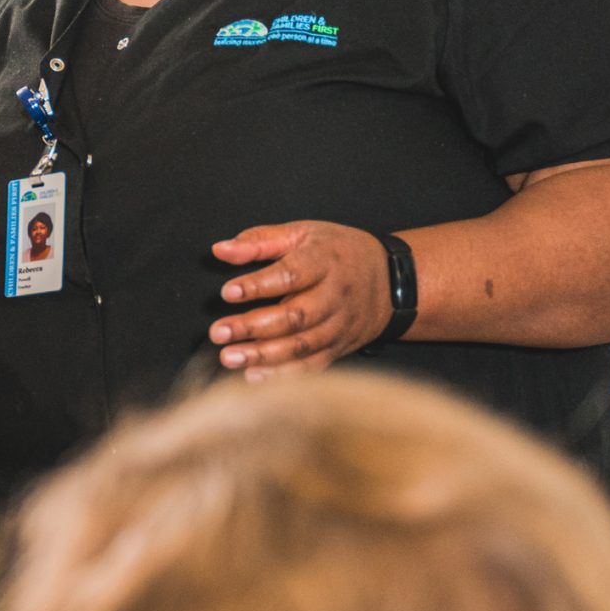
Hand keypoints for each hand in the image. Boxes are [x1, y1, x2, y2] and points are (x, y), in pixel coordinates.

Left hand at [209, 221, 393, 378]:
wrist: (391, 279)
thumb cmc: (336, 251)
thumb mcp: (301, 233)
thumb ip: (259, 241)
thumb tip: (220, 249)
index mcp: (323, 262)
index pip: (290, 275)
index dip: (258, 286)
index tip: (227, 292)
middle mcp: (334, 297)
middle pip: (295, 316)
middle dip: (253, 327)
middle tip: (218, 333)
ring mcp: (339, 325)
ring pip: (302, 345)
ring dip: (264, 356)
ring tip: (229, 357)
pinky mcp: (340, 347)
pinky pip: (313, 365)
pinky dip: (284, 375)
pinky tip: (254, 376)